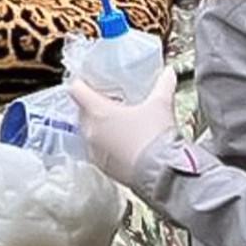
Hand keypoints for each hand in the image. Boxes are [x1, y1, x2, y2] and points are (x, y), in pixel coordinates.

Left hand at [69, 68, 179, 185]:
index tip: (89, 81)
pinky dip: (105, 144)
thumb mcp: (160, 104)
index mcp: (98, 111)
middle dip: (93, 105)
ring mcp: (94, 151)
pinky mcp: (102, 167)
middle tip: (110, 101)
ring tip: (118, 122)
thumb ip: (163, 84)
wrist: (160, 173)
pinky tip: (122, 142)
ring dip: (98, 126)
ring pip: (88, 132)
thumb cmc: (154, 136)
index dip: (81, 83)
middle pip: (82, 111)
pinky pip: (97, 150)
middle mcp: (90, 131)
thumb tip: (169, 72)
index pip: (76, 89)